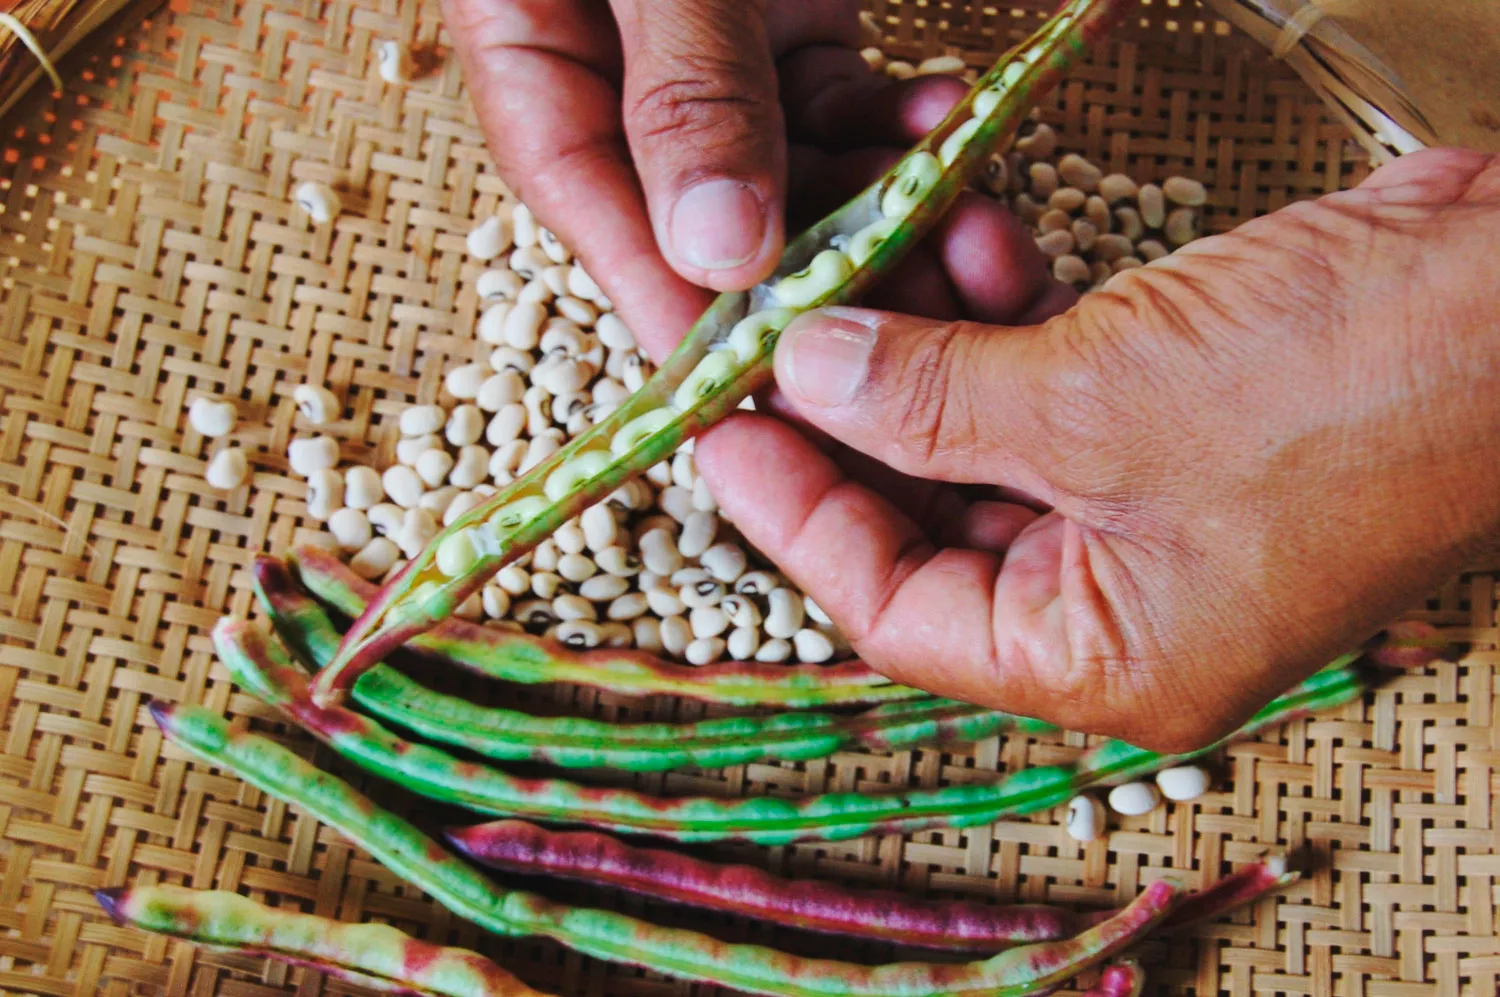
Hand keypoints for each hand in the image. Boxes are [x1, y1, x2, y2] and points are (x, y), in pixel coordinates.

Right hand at [440, 0, 1000, 356]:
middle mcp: (620, 82)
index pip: (603, 222)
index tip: (759, 388)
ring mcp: (707, 58)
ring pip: (797, 179)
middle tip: (916, 300)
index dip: (680, 317)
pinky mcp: (781, 23)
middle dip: (819, 269)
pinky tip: (957, 113)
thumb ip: (685, 84)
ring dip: (884, 201)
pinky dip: (902, 126)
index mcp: (538, 64)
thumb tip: (716, 248)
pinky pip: (843, 110)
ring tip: (965, 193)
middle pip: (715, 221)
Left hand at [697, 148, 1499, 751]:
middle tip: (771, 329)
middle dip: (851, 414)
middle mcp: (1123, 600)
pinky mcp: (1177, 419)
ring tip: (879, 252)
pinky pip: (1050, 382)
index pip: (895, 607)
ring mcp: (1153, 507)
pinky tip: (977, 236)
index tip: (715, 427)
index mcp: (1108, 658)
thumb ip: (933, 397)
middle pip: (927, 518)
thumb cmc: (1361, 384)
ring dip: (928, 345)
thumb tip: (804, 372)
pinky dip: (1007, 316)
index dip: (793, 513)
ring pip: (983, 437)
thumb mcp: (1103, 400)